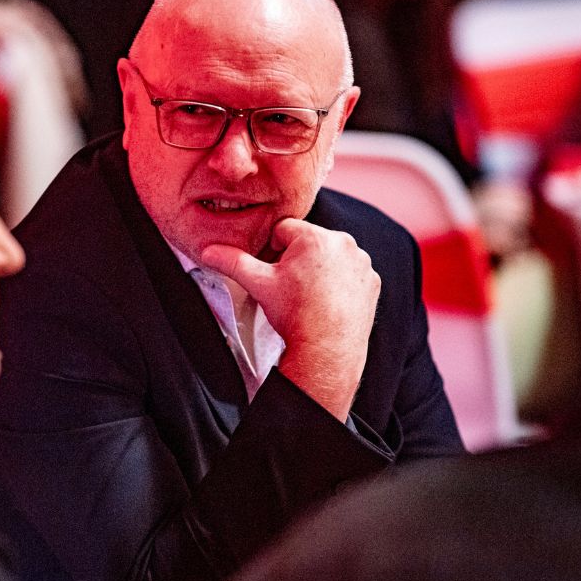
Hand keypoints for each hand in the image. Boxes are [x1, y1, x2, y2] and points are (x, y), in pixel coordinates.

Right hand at [201, 218, 380, 421]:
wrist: (327, 350)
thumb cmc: (294, 315)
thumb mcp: (259, 284)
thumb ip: (233, 262)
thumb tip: (208, 251)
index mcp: (314, 237)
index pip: (284, 231)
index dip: (272, 251)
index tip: (272, 272)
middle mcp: (343, 244)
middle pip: (308, 242)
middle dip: (296, 259)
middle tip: (289, 287)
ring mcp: (361, 263)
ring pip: (330, 257)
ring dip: (319, 269)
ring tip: (308, 296)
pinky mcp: (372, 281)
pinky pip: (350, 273)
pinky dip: (339, 282)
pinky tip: (327, 301)